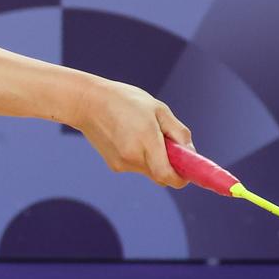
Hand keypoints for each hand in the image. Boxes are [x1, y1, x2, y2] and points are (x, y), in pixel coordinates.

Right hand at [72, 76, 193, 187]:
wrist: (87, 103)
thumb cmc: (125, 101)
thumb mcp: (158, 108)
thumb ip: (177, 132)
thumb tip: (190, 152)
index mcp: (146, 140)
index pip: (167, 175)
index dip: (181, 178)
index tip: (187, 172)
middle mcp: (133, 157)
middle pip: (161, 175)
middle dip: (169, 164)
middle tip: (166, 143)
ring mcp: (122, 163)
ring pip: (149, 170)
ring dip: (153, 159)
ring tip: (142, 133)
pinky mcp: (114, 165)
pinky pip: (136, 166)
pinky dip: (140, 157)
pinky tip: (129, 137)